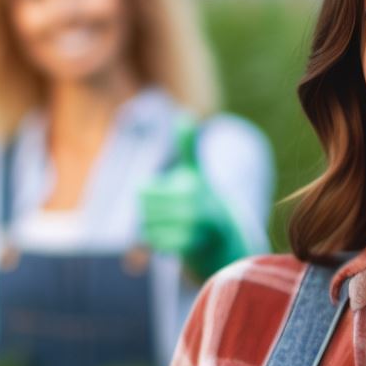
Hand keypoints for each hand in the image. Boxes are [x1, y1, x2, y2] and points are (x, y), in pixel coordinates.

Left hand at [139, 119, 248, 279]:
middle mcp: (192, 209)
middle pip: (144, 210)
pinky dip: (157, 243)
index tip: (161, 193)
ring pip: (147, 229)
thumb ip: (188, 145)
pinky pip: (155, 245)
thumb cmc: (203, 199)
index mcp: (190, 188)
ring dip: (151, 228)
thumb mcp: (195, 171)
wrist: (222, 237)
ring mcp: (190, 231)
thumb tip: (185, 115)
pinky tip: (169, 237)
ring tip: (167, 225)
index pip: (143, 192)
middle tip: (164, 212)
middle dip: (149, 212)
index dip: (146, 193)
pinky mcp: (188, 250)